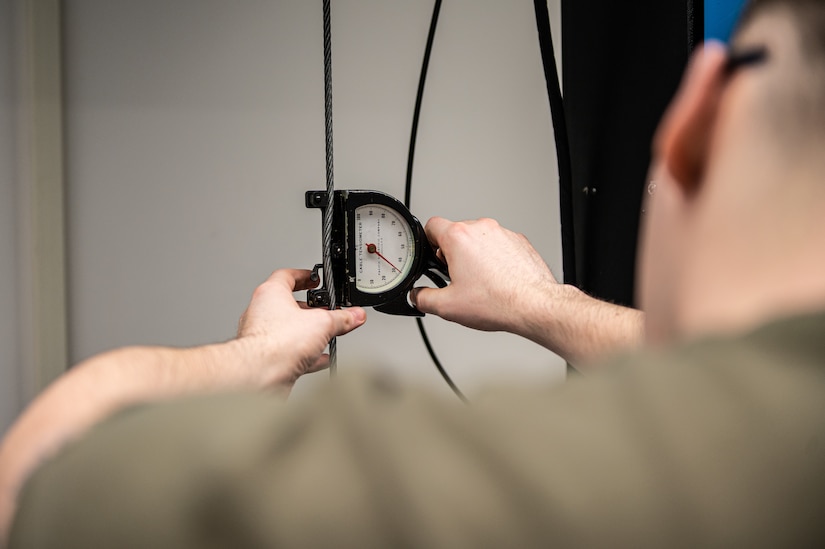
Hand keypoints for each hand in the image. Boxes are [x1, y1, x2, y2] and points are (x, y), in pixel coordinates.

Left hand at [237, 269, 365, 388]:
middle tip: (327, 310)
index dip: (304, 276)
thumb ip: (342, 318)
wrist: (260, 375)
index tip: (315, 280)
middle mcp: (261, 312)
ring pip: (288, 329)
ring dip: (308, 332)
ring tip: (326, 335)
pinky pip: (288, 350)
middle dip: (311, 308)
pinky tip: (320, 358)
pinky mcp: (266, 357)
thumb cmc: (276, 343)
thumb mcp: (322, 324)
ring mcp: (262, 336)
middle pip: (289, 304)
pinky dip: (305, 353)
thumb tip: (355, 315)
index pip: (287, 276)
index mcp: (271, 293)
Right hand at [412, 217, 560, 338]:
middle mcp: (481, 228)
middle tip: (456, 277)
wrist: (534, 305)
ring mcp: (503, 233)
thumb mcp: (447, 306)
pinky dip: (495, 258)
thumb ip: (423, 298)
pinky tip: (497, 279)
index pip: (431, 225)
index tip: (431, 256)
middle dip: (453, 253)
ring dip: (475, 255)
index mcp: (459, 237)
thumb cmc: (497, 301)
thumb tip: (418, 296)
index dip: (427, 242)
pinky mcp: (519, 241)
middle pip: (456, 233)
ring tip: (480, 281)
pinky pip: (499, 245)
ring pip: (479, 239)